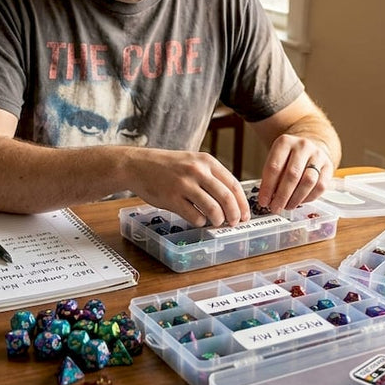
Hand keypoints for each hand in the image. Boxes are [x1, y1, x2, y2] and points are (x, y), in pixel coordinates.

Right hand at [125, 148, 249, 227]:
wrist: (138, 165)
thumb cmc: (168, 166)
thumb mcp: (193, 162)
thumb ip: (211, 176)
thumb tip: (232, 200)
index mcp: (207, 161)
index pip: (234, 185)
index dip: (242, 203)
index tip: (245, 215)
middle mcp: (197, 171)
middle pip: (227, 198)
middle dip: (234, 215)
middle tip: (234, 223)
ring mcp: (184, 185)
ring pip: (213, 209)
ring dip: (218, 220)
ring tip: (216, 223)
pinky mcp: (172, 198)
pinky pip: (194, 216)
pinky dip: (200, 222)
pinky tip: (198, 220)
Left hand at [257, 134, 333, 212]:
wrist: (309, 148)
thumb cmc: (288, 158)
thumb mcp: (276, 160)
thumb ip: (271, 177)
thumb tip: (268, 199)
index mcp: (284, 142)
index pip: (274, 167)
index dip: (267, 187)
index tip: (263, 201)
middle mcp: (302, 146)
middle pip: (292, 175)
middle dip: (282, 196)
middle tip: (275, 208)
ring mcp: (318, 155)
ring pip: (308, 181)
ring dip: (296, 199)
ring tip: (287, 206)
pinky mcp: (329, 166)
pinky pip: (320, 186)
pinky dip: (309, 198)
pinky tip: (300, 201)